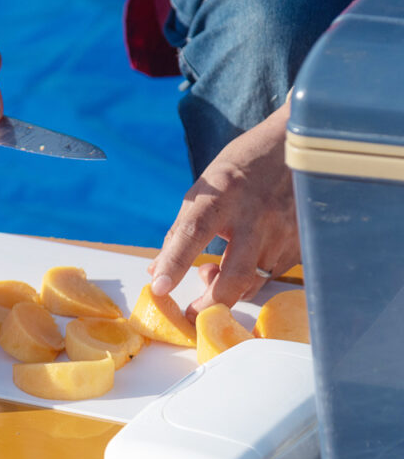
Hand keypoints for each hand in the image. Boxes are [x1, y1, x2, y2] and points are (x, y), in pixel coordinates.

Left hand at [148, 102, 298, 318]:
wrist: (296, 145)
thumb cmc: (240, 169)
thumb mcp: (203, 189)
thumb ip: (180, 231)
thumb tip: (157, 272)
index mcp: (223, 196)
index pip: (193, 232)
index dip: (175, 263)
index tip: (159, 288)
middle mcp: (256, 216)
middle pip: (234, 275)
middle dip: (210, 303)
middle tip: (192, 312)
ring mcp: (285, 231)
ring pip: (253, 282)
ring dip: (230, 288)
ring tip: (216, 270)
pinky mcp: (302, 244)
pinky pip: (271, 275)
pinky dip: (252, 277)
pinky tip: (246, 259)